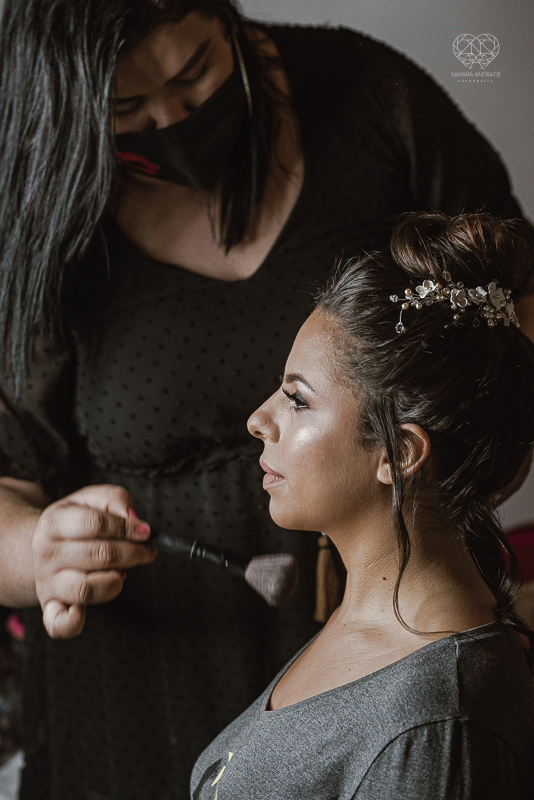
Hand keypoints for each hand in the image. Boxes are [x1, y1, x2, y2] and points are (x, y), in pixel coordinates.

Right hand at [32, 484, 156, 638]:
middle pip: (98, 555)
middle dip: (132, 553)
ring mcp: (47, 583)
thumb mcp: (90, 499)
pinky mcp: (51, 608)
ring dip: (115, 581)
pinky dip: (75, 623)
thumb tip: (133, 518)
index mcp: (53, 523)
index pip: (95, 524)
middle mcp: (46, 554)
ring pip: (86, 589)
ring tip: (121, 574)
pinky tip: (85, 610)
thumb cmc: (74, 522)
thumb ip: (114, 499)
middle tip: (145, 551)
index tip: (145, 532)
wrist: (43, 547)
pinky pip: (60, 625)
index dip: (127, 528)